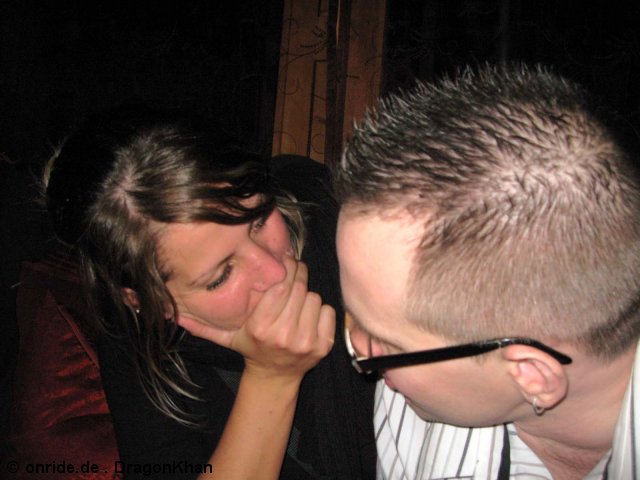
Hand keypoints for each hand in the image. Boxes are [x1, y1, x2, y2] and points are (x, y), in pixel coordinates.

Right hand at [177, 256, 335, 379]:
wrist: (275, 377)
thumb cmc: (250, 347)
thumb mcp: (225, 336)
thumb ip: (202, 323)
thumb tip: (172, 314)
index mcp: (260, 327)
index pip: (280, 285)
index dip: (284, 270)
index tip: (284, 265)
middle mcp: (283, 335)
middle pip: (299, 288)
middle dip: (297, 278)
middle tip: (293, 277)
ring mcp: (306, 342)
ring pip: (314, 298)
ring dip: (307, 297)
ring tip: (296, 304)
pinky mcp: (323, 346)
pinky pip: (329, 312)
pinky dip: (321, 311)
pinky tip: (307, 318)